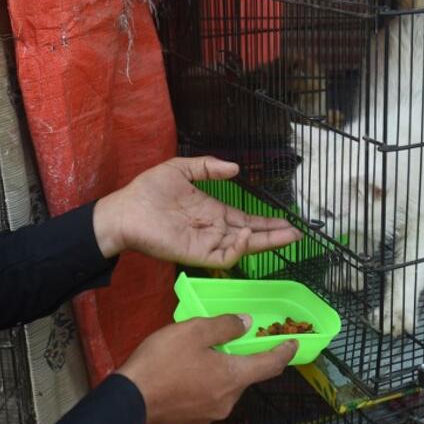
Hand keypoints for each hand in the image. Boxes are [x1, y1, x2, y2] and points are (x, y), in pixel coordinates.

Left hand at [93, 157, 301, 267]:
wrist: (125, 210)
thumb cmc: (148, 190)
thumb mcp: (181, 169)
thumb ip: (207, 167)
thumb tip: (235, 168)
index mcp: (212, 211)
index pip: (246, 219)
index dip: (266, 222)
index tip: (288, 222)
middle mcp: (213, 229)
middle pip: (251, 236)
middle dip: (275, 235)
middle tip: (298, 235)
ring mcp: (206, 243)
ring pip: (243, 247)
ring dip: (264, 242)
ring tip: (284, 234)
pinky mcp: (196, 254)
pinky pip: (224, 256)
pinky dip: (238, 248)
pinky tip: (248, 234)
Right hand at [116, 314, 297, 423]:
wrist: (129, 401)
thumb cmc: (162, 362)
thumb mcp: (194, 331)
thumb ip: (224, 326)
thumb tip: (245, 324)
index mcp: (233, 377)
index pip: (270, 365)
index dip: (285, 352)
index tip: (293, 343)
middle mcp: (227, 400)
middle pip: (244, 375)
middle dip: (239, 357)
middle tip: (223, 340)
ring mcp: (210, 413)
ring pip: (225, 386)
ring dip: (219, 369)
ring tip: (196, 354)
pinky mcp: (193, 419)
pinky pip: (207, 396)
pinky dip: (204, 382)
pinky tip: (185, 372)